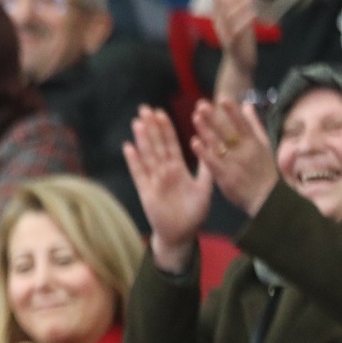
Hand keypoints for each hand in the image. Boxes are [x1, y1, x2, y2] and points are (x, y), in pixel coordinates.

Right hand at [122, 105, 210, 272]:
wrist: (182, 234)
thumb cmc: (193, 213)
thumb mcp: (205, 189)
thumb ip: (206, 170)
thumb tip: (213, 150)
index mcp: (178, 169)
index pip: (171, 144)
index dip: (166, 129)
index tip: (161, 112)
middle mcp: (164, 172)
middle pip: (156, 145)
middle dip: (151, 127)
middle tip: (144, 108)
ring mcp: (154, 181)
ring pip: (148, 155)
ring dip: (142, 139)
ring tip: (137, 122)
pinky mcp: (147, 192)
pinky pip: (139, 174)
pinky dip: (134, 161)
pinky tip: (128, 147)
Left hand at [190, 97, 279, 217]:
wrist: (267, 200)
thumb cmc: (264, 171)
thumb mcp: (265, 146)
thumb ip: (255, 125)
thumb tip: (247, 105)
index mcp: (256, 144)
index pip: (244, 124)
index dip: (233, 112)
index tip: (222, 99)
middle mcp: (245, 152)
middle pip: (228, 132)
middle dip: (215, 118)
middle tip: (201, 105)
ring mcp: (235, 164)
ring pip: (219, 144)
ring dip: (206, 130)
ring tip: (195, 117)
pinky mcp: (225, 177)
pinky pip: (213, 163)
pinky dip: (204, 152)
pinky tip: (194, 142)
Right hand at [211, 0, 259, 98]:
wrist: (239, 65)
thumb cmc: (241, 42)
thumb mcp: (241, 21)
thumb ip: (239, 5)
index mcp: (220, 18)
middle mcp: (220, 25)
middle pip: (222, 3)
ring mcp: (226, 33)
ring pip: (229, 14)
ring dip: (241, 3)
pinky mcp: (233, 43)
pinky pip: (237, 30)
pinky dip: (245, 20)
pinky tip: (254, 13)